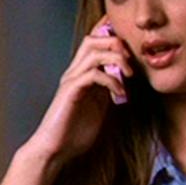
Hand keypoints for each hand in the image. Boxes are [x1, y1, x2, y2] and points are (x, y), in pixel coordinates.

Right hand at [25, 16, 132, 170]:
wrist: (54, 150)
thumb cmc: (74, 132)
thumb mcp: (99, 107)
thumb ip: (107, 91)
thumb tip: (124, 81)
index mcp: (80, 74)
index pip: (93, 44)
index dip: (108, 34)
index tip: (129, 40)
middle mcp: (74, 72)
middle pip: (92, 40)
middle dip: (114, 42)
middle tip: (131, 59)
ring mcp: (71, 80)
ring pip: (93, 52)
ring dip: (116, 59)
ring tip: (129, 75)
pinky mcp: (71, 91)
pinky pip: (93, 74)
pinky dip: (111, 80)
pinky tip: (119, 94)